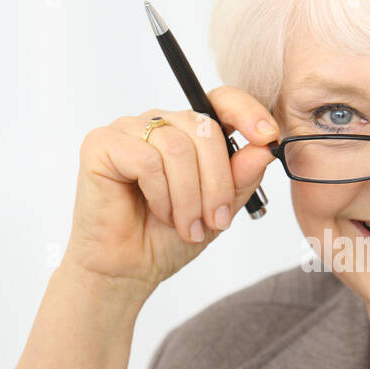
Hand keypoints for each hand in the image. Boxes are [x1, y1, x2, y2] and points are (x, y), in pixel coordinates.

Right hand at [63, 89, 278, 293]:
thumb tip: (264, 148)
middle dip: (217, 182)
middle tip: (214, 221)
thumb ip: (241, 177)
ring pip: (177, 147)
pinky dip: (160, 193)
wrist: (128, 267)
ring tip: (185, 225)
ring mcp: (129, 130)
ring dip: (188, 196)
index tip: (267, 137)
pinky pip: (146, 158)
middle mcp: (159, 123)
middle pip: (204, 129)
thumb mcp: (219, 208)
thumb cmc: (166, 237)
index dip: (247, 113)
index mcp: (188, 132)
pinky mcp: (102, 144)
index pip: (222, 101)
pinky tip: (157, 212)